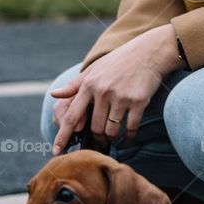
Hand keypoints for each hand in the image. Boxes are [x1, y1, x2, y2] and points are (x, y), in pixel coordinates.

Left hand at [50, 25, 182, 153]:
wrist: (149, 52)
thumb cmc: (119, 61)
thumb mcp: (94, 69)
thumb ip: (74, 85)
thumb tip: (54, 94)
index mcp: (89, 84)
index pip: (72, 116)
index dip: (63, 136)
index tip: (56, 151)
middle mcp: (103, 91)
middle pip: (95, 128)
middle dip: (97, 139)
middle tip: (100, 141)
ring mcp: (121, 97)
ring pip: (111, 131)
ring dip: (112, 138)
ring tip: (113, 138)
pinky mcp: (138, 101)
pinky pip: (130, 128)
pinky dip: (129, 136)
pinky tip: (128, 136)